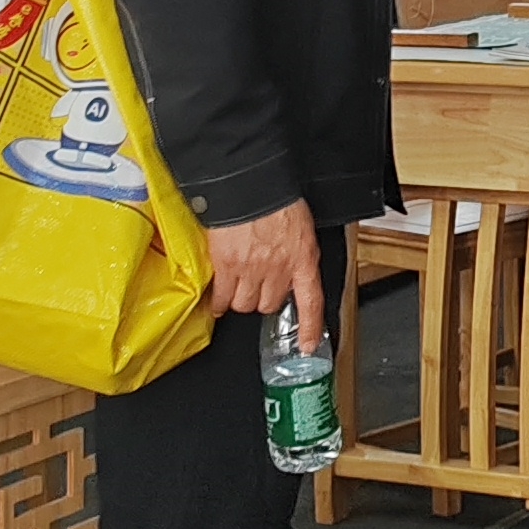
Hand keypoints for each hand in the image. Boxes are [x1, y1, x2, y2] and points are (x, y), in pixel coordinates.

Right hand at [209, 198, 327, 352]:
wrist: (251, 184)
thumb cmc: (277, 198)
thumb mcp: (301, 227)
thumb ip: (298, 252)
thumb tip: (292, 267)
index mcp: (303, 258)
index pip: (311, 302)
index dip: (309, 327)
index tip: (306, 344)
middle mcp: (279, 269)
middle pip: (270, 304)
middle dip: (265, 299)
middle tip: (259, 288)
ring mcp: (252, 270)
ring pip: (245, 305)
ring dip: (242, 301)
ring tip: (239, 289)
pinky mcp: (228, 266)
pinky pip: (223, 298)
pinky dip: (219, 304)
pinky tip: (218, 302)